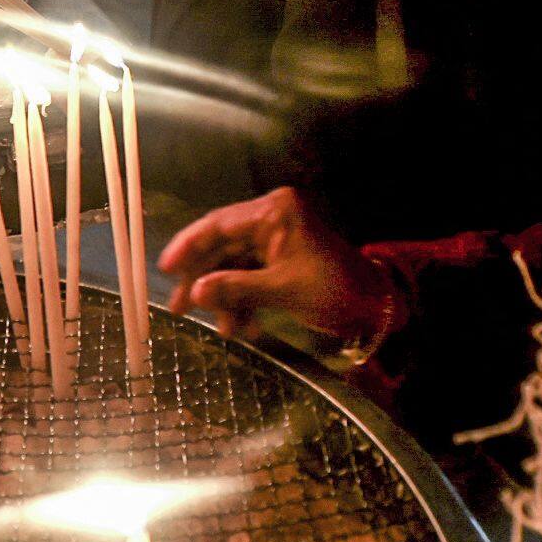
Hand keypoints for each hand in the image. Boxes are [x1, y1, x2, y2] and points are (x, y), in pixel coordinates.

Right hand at [159, 187, 395, 343]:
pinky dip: (243, 300)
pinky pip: (250, 276)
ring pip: (234, 265)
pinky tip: (240, 326)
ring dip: (224, 296)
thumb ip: (235, 289)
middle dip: (202, 279)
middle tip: (178, 307)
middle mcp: (272, 218)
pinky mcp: (282, 259)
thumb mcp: (282, 291)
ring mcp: (277, 238)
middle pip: (222, 245)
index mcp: (275, 211)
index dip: (188, 246)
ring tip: (221, 330)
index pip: (219, 224)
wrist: (377, 307)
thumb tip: (194, 293)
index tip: (164, 268)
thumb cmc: (334, 290)